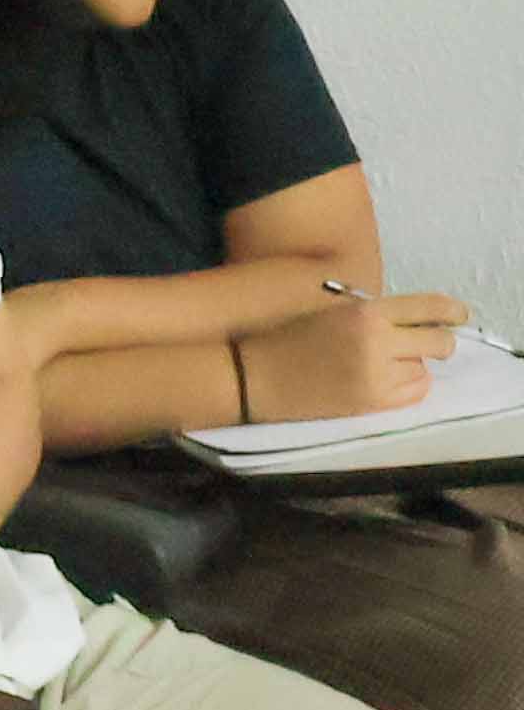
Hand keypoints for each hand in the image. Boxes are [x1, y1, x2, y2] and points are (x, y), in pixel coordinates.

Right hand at [244, 285, 469, 422]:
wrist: (251, 378)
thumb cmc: (286, 340)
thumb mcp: (331, 312)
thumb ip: (374, 314)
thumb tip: (416, 322)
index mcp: (365, 312)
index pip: (431, 307)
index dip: (453, 311)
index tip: (459, 316)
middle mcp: (377, 341)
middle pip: (439, 342)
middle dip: (437, 344)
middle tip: (424, 346)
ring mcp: (375, 375)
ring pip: (424, 369)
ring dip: (414, 366)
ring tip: (386, 366)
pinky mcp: (370, 402)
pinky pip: (414, 393)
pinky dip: (408, 387)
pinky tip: (385, 383)